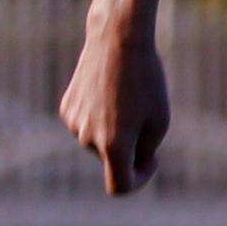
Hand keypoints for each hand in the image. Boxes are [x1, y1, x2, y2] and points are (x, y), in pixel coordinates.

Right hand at [58, 9, 168, 195]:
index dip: (139, 181)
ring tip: (126, 97)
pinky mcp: (67, 109)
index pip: (119, 186)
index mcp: (114, 145)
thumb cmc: (146, 79)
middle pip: (112, 158)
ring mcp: (74, 124)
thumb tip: (128, 161)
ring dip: (114, 129)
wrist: (118, 39)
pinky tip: (107, 90)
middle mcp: (88, 138)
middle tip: (145, 115)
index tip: (151, 160)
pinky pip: (86, 123)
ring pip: (98, 140)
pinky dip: (99, 116)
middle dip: (129, 146)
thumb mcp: (159, 120)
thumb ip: (143, 150)